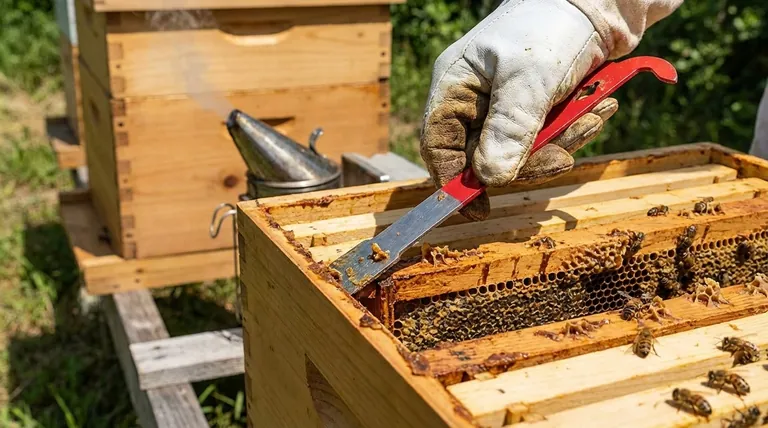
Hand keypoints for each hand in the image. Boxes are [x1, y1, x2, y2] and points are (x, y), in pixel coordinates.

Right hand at [420, 0, 618, 220]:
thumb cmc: (551, 24)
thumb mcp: (530, 78)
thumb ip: (509, 128)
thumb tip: (490, 179)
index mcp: (456, 85)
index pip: (438, 144)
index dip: (454, 181)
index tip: (479, 210)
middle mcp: (474, 97)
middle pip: (484, 154)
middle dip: (527, 160)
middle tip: (564, 158)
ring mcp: (504, 101)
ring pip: (520, 148)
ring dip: (560, 141)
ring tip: (594, 116)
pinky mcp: (535, 103)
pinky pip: (545, 133)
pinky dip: (572, 128)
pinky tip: (598, 108)